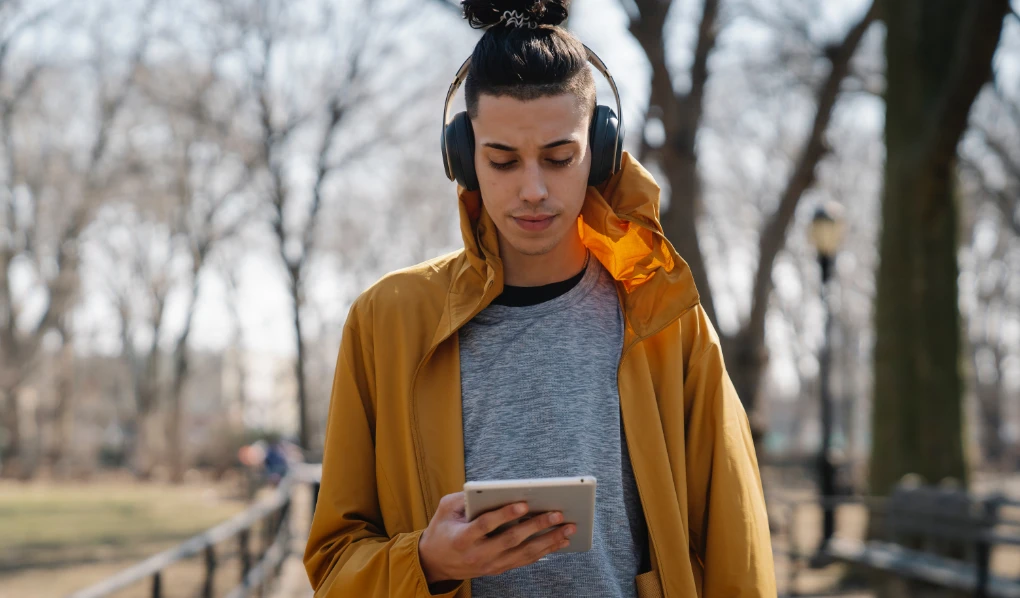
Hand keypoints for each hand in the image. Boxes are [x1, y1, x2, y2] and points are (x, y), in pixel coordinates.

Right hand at [418, 491, 575, 583]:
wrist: (435, 563)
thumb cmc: (442, 529)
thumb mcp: (445, 509)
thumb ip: (465, 498)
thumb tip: (492, 489)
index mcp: (462, 538)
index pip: (486, 525)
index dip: (505, 514)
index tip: (524, 503)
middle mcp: (478, 554)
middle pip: (511, 540)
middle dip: (536, 526)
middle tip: (557, 514)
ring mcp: (490, 565)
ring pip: (524, 553)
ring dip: (549, 541)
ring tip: (568, 529)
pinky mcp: (499, 569)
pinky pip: (525, 560)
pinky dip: (545, 551)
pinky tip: (560, 541)